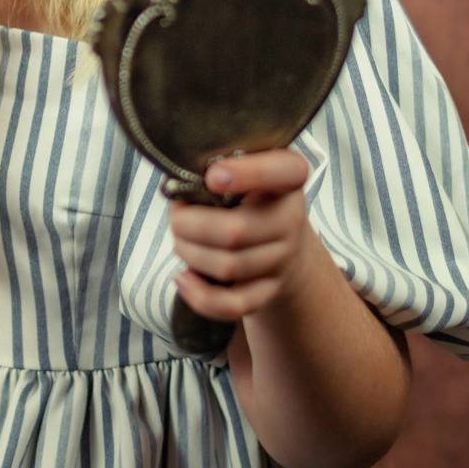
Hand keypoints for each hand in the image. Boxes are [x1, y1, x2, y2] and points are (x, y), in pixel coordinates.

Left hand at [169, 149, 316, 322]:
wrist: (280, 234)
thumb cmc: (246, 190)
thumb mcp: (240, 164)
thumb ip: (215, 164)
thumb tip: (180, 189)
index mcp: (288, 175)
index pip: (283, 171)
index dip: (248, 173)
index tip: (212, 176)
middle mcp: (292, 217)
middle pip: (236, 231)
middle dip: (189, 226)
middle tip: (176, 217)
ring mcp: (284, 257)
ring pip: (228, 266)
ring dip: (189, 253)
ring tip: (181, 240)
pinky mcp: (270, 290)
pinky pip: (233, 303)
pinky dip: (200, 296)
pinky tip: (183, 278)